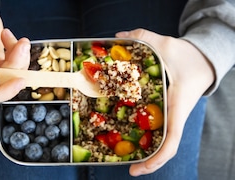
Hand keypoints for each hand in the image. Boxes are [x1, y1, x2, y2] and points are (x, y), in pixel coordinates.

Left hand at [116, 29, 213, 175]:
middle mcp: (175, 116)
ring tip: (124, 158)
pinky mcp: (167, 111)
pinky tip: (130, 135)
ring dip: (147, 152)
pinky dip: (147, 136)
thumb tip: (119, 36)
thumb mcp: (167, 44)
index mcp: (178, 106)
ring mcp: (171, 115)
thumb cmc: (190, 56)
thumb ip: (144, 36)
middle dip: (149, 162)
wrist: (204, 60)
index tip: (138, 169)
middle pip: (164, 148)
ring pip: (161, 141)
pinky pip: (158, 129)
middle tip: (128, 169)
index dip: (157, 158)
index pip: (172, 140)